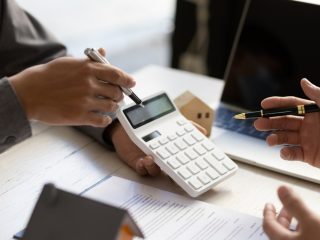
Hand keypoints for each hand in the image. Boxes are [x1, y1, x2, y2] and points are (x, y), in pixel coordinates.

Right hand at [8, 54, 134, 126]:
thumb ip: (90, 61)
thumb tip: (104, 51)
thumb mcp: (69, 63)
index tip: (132, 83)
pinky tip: (103, 118)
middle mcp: (89, 84)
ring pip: (112, 107)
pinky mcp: (80, 116)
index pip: (116, 74)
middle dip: (119, 95)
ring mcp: (85, 101)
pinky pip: (103, 120)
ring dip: (113, 107)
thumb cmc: (49, 76)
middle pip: (117, 92)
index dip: (127, 80)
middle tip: (117, 97)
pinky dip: (106, 120)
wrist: (29, 93)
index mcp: (87, 69)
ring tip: (108, 106)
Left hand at [109, 120, 206, 175]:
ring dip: (154, 167)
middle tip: (181, 175)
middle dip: (176, 175)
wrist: (129, 123)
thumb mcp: (172, 122)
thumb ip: (187, 125)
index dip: (190, 166)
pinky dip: (143, 166)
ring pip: (155, 171)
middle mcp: (163, 159)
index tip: (197, 168)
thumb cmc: (151, 125)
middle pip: (172, 171)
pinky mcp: (138, 163)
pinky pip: (141, 169)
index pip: (184, 160)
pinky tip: (144, 160)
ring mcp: (151, 161)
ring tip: (151, 158)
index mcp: (173, 151)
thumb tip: (203, 132)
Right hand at [254, 78, 319, 166]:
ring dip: (274, 138)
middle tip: (258, 123)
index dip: (276, 104)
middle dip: (270, 122)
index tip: (263, 105)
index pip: (291, 105)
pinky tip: (284, 152)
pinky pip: (293, 154)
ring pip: (285, 137)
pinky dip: (286, 153)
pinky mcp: (309, 156)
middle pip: (284, 121)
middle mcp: (309, 125)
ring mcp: (308, 140)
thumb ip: (318, 95)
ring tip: (269, 141)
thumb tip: (304, 82)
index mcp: (314, 112)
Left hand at [263, 185, 319, 239]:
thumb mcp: (312, 222)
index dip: (268, 212)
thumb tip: (281, 189)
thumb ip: (295, 205)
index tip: (269, 205)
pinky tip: (313, 230)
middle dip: (282, 218)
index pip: (268, 225)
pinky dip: (304, 235)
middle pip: (279, 233)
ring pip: (292, 239)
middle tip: (285, 209)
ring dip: (294, 227)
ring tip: (301, 218)